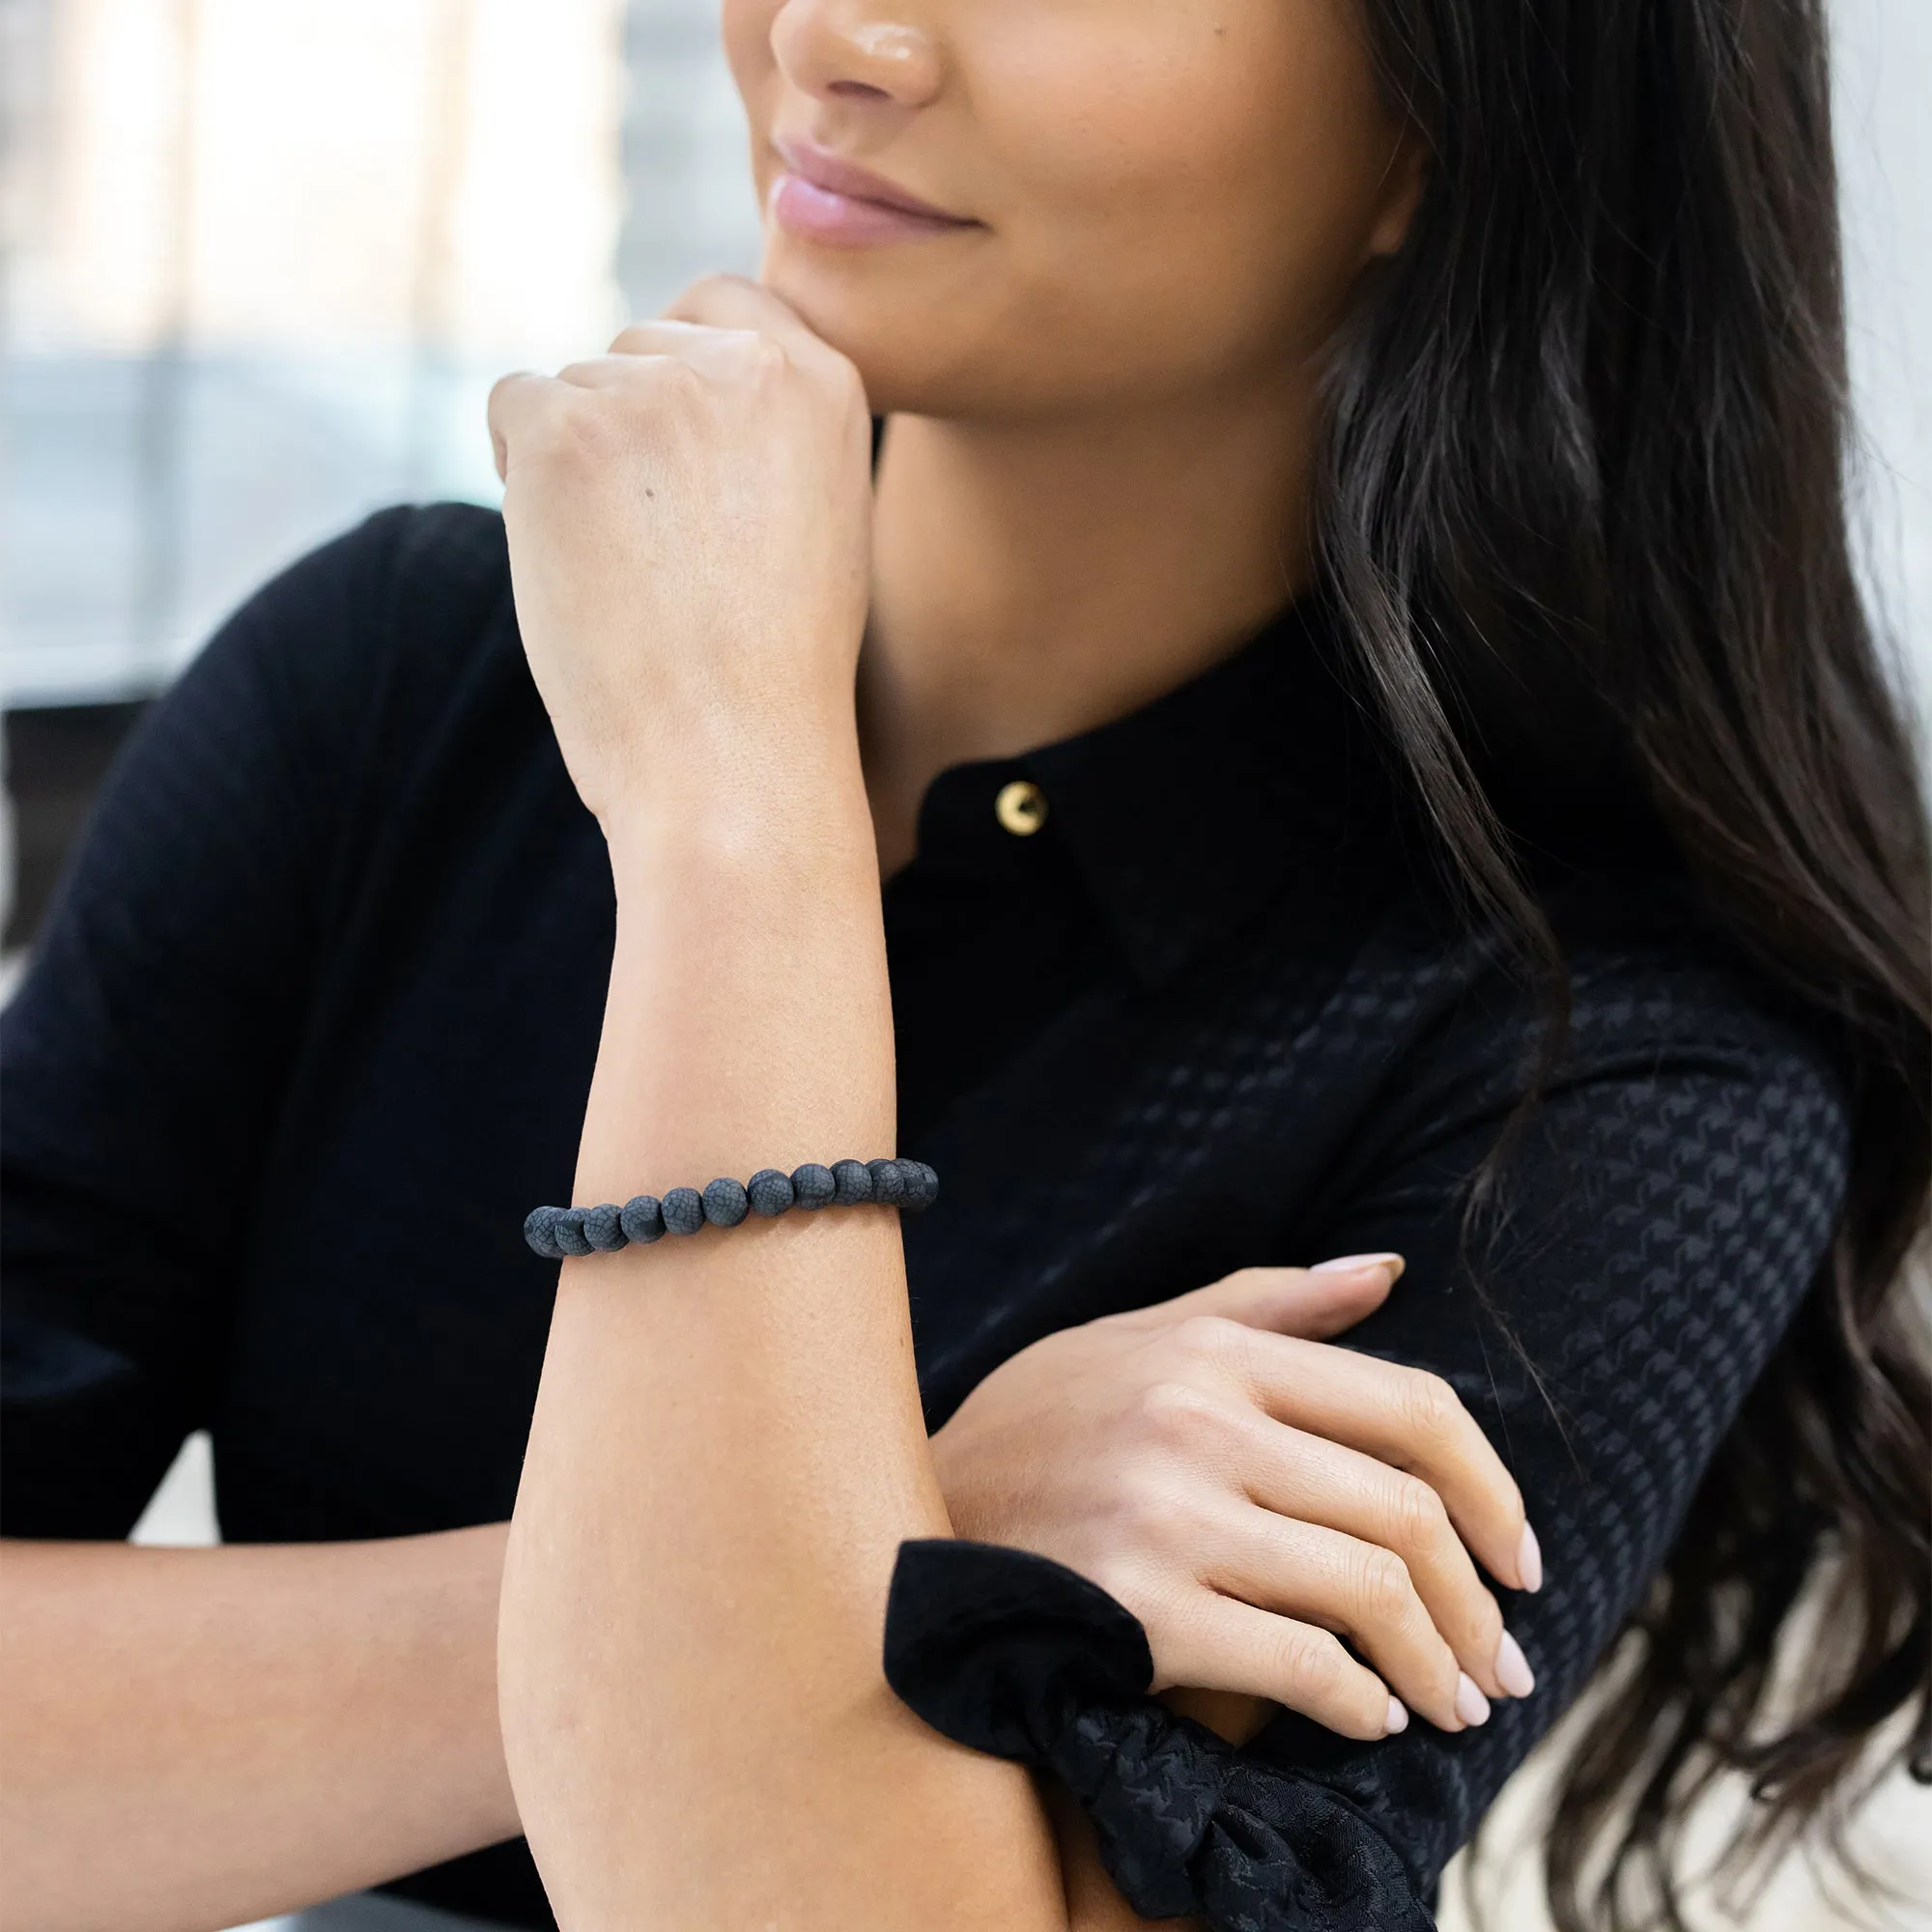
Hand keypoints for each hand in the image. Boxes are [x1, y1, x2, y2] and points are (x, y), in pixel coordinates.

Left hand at [486, 277, 874, 830]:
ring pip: (572, 389)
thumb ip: (764, 437)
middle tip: (660, 553)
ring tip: (632, 579)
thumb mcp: (815, 523)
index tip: (679, 456)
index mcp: (825, 381)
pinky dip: (522, 480)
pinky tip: (576, 561)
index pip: (722, 306)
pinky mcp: (563, 427)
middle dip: (626, 430)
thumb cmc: (772, 676)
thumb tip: (670, 388)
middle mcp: (744, 363)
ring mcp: (651, 388)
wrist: (732, 758)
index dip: (680, 370)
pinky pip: (509, 407)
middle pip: (637, 348)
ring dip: (576, 469)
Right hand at [929, 1259, 1541, 1740]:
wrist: (904, 1525)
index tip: (1521, 1559)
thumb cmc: (1039, 1430)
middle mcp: (1197, 1419)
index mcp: (1213, 1348)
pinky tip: (1369, 1720)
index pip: (1411, 1408)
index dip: (1493, 1491)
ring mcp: (1166, 1514)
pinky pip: (1299, 1666)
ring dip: (1437, 1666)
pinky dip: (1358, 1704)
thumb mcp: (1136, 1337)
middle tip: (1505, 1662)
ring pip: (1369, 1592)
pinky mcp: (1138, 1610)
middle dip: (1479, 1605)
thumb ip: (1267, 1305)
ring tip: (1456, 1704)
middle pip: (1404, 1511)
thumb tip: (1387, 1272)